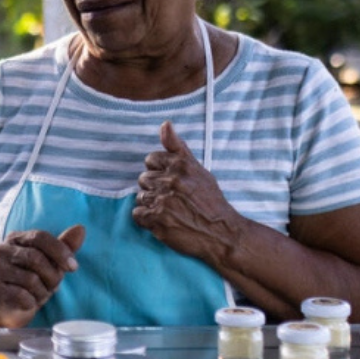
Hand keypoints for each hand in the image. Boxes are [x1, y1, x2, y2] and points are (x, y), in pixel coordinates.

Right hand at [0, 225, 85, 327]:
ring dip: (42, 292)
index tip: (73, 267)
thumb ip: (64, 246)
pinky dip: (31, 302)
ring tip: (39, 295)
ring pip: (30, 279)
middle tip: (54, 286)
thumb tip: (81, 229)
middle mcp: (1, 250)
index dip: (60, 251)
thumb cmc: (33, 281)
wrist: (10, 307)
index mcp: (15, 238)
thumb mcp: (51, 263)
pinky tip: (28, 302)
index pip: (40, 237)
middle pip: (36, 258)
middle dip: (52, 276)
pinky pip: (21, 296)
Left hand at [134, 121, 236, 262]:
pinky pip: (137, 214)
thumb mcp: (199, 170)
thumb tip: (165, 124)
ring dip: (151, 204)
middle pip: (144, 178)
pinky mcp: (157, 219)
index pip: (151, 159)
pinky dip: (146, 219)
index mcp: (181, 165)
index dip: (159, 171)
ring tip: (169, 211)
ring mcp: (163, 200)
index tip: (170, 181)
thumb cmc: (211, 201)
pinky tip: (162, 221)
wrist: (222, 233)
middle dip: (155, 188)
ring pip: (140, 196)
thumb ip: (178, 148)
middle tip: (172, 199)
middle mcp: (171, 180)